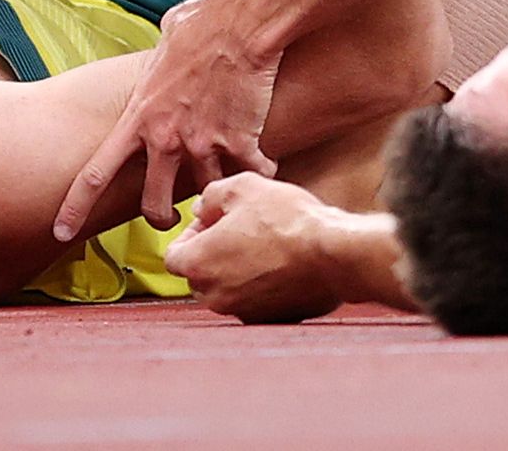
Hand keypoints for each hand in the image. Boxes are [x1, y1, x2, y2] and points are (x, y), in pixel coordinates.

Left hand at [54, 0, 280, 238]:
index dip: (75, 207)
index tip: (62, 232)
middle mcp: (165, 137)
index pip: (95, 173)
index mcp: (137, 118)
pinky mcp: (238, 141)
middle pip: (152, 205)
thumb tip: (159, 61)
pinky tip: (265, 165)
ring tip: (228, 189)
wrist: (236, 23)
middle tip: (172, 219)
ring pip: (203, 197)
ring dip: (216, 197)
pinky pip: (249, 175)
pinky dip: (259, 174)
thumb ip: (154, 71)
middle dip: (161, 219)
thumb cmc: (197, 26)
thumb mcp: (160, 50)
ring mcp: (202, 143)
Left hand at [163, 174, 352, 322]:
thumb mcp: (241, 187)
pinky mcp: (271, 320)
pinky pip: (256, 301)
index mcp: (198, 265)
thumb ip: (210, 196)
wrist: (334, 254)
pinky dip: (262, 286)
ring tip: (266, 244)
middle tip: (240, 230)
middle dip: (213, 253)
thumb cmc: (287, 220)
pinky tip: (282, 264)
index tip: (213, 221)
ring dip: (238, 270)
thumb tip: (202, 208)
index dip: (191, 234)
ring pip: (228, 289)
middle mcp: (215, 296)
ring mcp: (243, 312)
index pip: (174, 256)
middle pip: (200, 275)